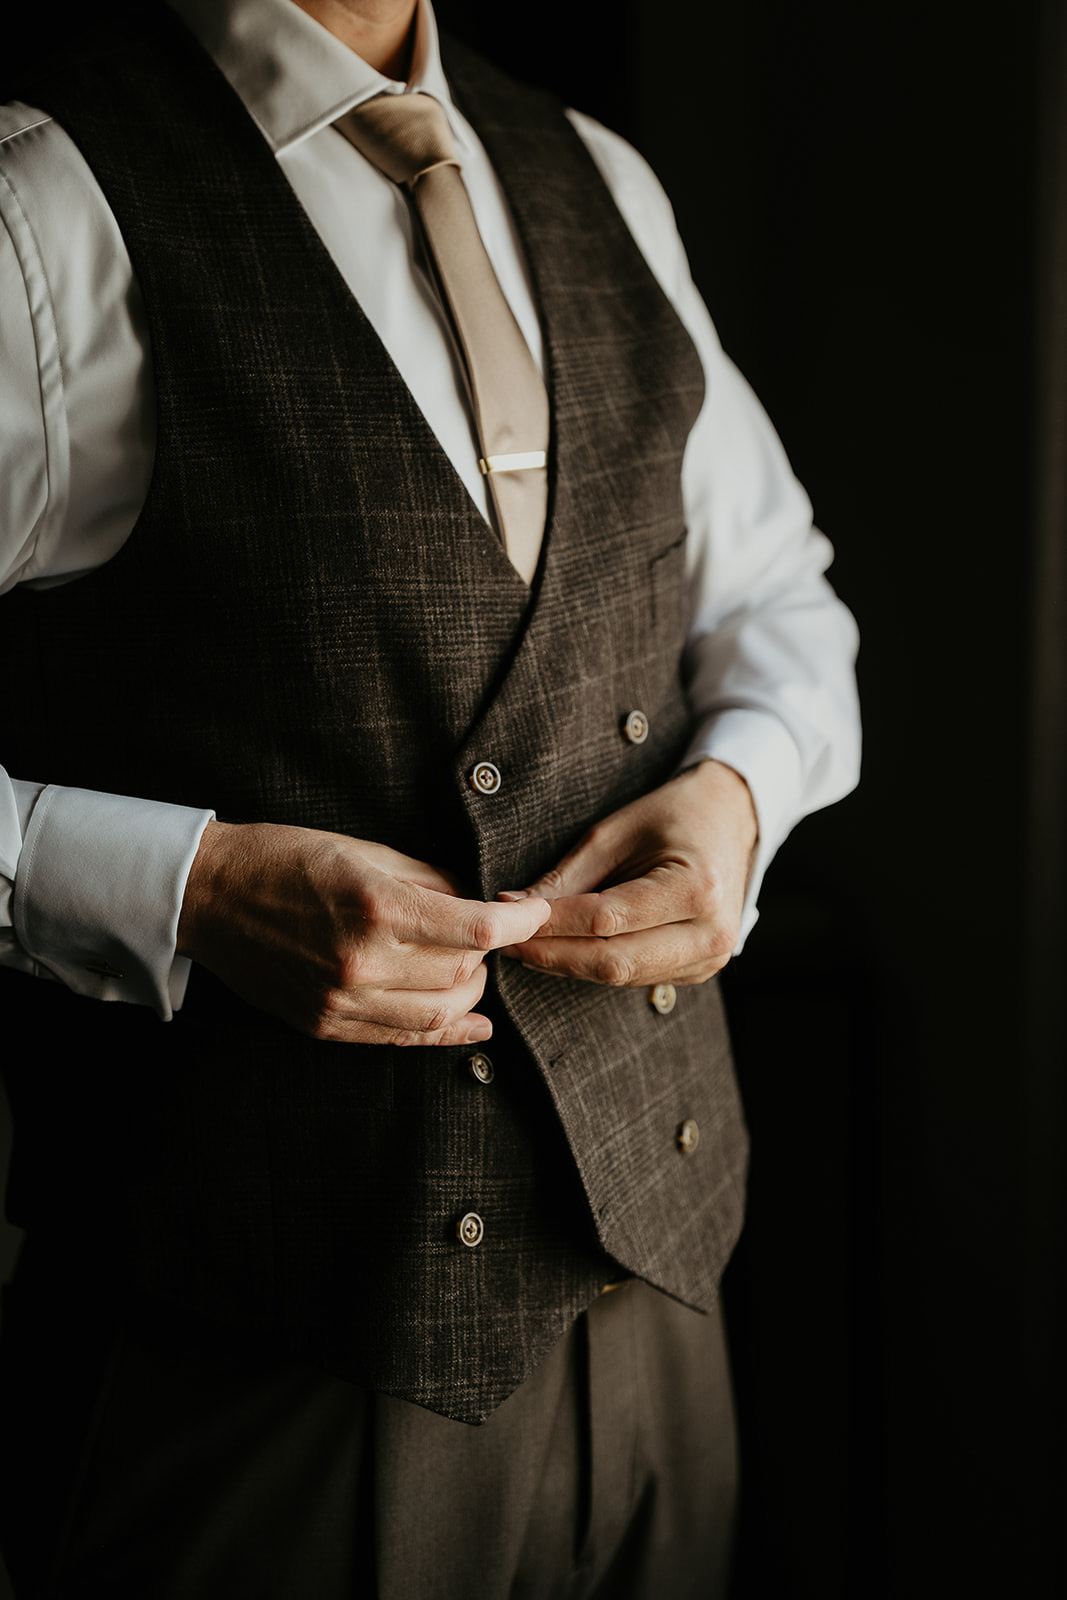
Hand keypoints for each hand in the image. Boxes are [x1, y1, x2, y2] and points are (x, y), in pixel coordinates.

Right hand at [176, 820, 549, 1044]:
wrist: (208, 897)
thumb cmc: (284, 859)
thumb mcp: (363, 850)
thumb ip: (427, 878)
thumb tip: (476, 896)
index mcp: (375, 908)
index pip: (475, 929)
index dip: (518, 923)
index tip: (535, 912)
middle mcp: (362, 961)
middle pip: (463, 973)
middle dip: (489, 953)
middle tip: (485, 932)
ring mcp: (343, 1001)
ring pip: (441, 1013)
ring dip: (470, 991)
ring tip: (469, 967)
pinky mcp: (326, 1026)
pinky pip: (403, 1039)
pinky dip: (447, 1032)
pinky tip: (473, 1024)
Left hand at [499, 760, 757, 986]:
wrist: (731, 820)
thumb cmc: (673, 816)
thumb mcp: (615, 832)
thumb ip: (567, 877)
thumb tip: (514, 907)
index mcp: (697, 889)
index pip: (606, 919)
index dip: (551, 923)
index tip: (508, 916)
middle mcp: (710, 933)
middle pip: (613, 961)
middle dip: (552, 954)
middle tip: (507, 942)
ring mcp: (710, 958)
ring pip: (621, 977)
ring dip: (568, 964)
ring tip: (527, 945)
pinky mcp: (700, 969)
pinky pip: (636, 977)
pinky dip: (594, 966)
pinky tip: (563, 951)